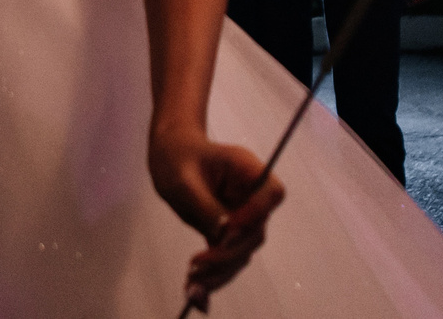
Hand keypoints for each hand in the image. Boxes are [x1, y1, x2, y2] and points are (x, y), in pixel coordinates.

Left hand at [149, 126, 284, 310]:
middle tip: (198, 263)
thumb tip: (223, 235)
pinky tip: (195, 288)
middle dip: (230, 252)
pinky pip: (228, 256)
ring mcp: (242, 215)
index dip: (258, 214)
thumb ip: (205, 205)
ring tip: (192, 281)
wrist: (170, 154)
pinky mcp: (228, 231)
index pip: (272, 194)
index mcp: (248, 171)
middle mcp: (250, 195)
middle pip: (256, 231)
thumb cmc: (177, 156)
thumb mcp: (184, 179)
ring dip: (221, 269)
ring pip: (243, 250)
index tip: (230, 228)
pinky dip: (215, 273)